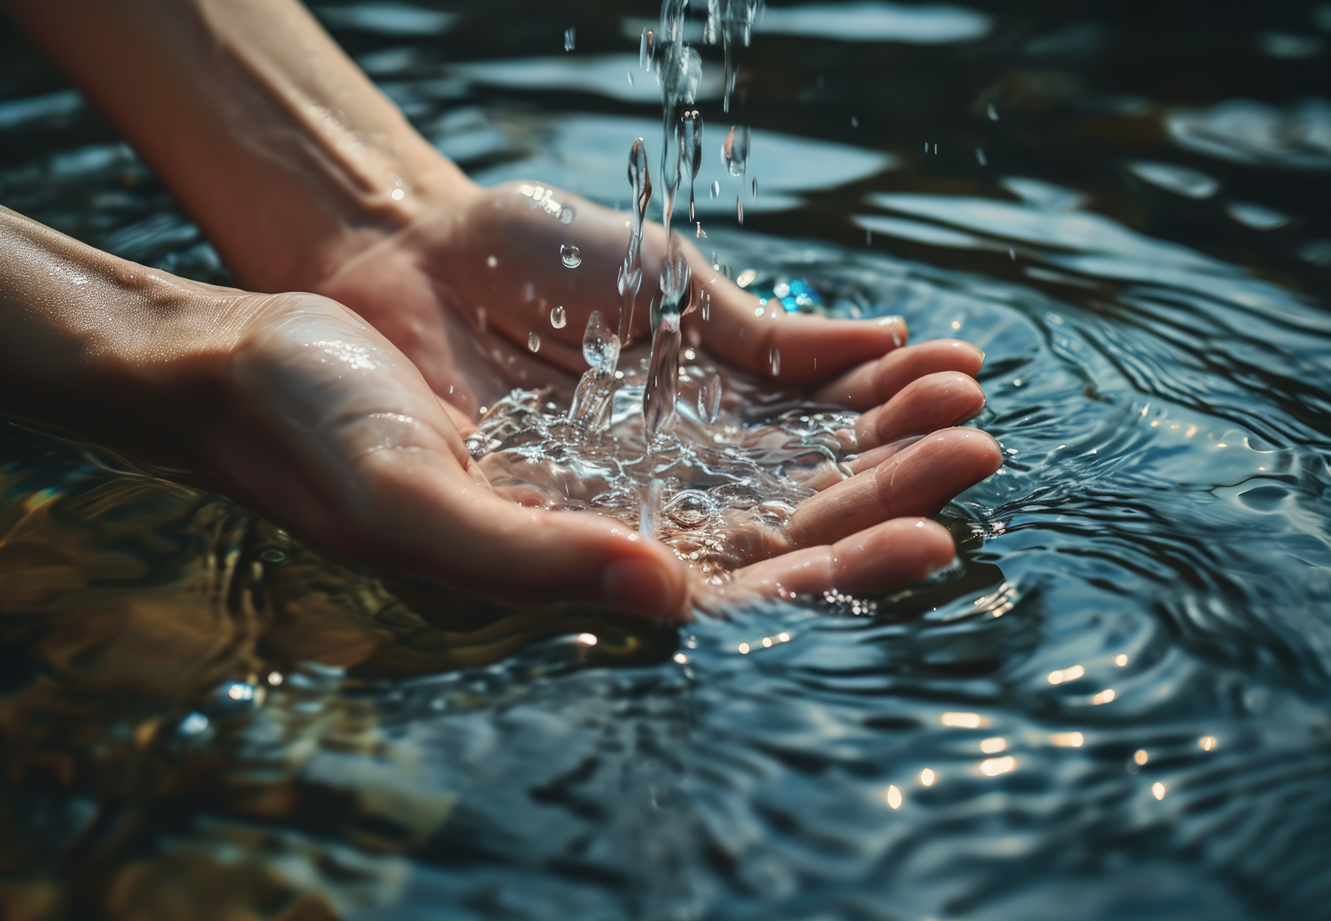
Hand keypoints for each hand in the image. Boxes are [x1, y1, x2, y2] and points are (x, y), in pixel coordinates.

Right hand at [298, 181, 1001, 607]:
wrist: (295, 324)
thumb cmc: (320, 430)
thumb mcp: (409, 500)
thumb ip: (531, 561)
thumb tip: (669, 600)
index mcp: (584, 572)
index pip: (736, 593)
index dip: (834, 574)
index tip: (927, 542)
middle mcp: (629, 515)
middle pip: (785, 517)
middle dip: (884, 489)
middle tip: (977, 450)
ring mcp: (643, 440)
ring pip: (785, 443)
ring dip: (874, 421)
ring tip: (964, 386)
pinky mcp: (643, 372)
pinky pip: (753, 369)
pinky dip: (828, 356)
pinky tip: (895, 341)